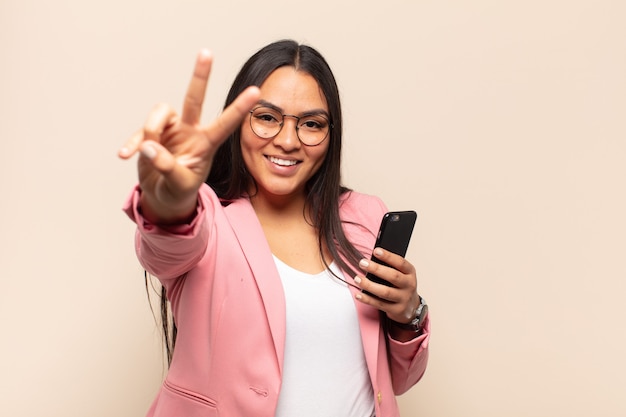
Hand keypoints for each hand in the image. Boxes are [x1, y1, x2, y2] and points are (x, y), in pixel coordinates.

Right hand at [118, 49, 259, 223]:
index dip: (239, 108)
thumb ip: (167, 168)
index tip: (256, 92)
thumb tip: (150, 147)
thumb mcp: (179, 186)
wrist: (164, 197)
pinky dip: (132, 143)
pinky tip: (125, 155)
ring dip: (150, 130)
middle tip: (207, 52)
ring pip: (160, 112)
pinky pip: (139, 129)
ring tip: (147, 153)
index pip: (225, 124)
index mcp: (206, 145)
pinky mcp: (151, 133)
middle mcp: (190, 131)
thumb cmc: (179, 191)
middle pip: (195, 99)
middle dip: (200, 76)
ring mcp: (171, 130)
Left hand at [354, 248, 420, 324]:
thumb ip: (390, 267)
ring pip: (385, 292)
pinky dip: (367, 299)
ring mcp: (403, 298)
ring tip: (357, 279)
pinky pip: (380, 304)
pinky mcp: (397, 310)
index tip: (376, 251)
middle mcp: (409, 285)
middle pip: (393, 276)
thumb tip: (371, 260)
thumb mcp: (402, 274)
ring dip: (369, 285)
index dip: (388, 256)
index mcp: (410, 273)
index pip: (400, 263)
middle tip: (362, 263)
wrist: (411, 307)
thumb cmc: (402, 286)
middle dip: (376, 269)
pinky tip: (359, 294)